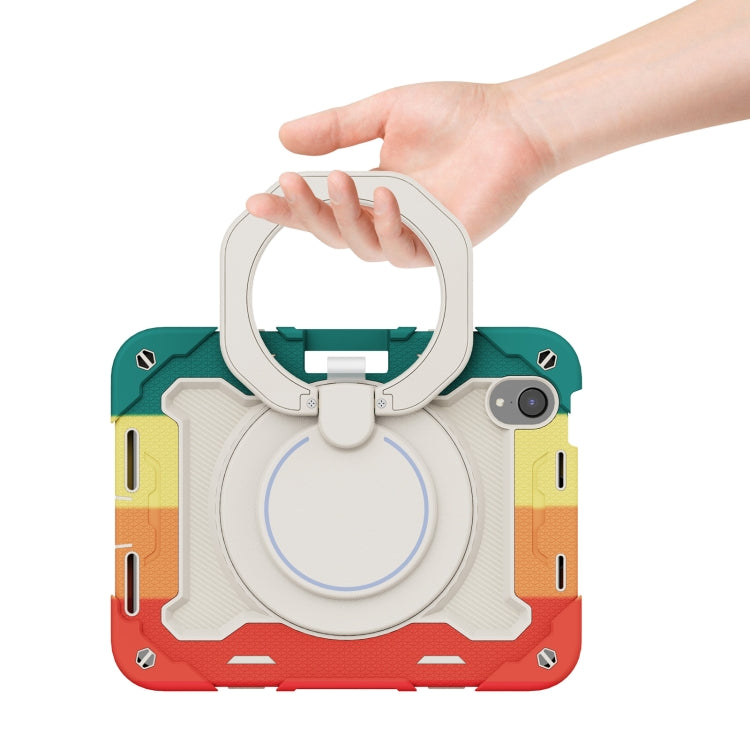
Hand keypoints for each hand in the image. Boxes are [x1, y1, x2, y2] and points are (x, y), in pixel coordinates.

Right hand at [246, 82, 552, 266]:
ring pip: (360, 246)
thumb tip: (284, 137)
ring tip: (340, 180)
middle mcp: (386, 216)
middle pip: (331, 232)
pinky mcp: (438, 245)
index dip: (288, 206)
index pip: (319, 205)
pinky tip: (386, 197)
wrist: (511, 124)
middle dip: (306, 212)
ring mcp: (411, 233)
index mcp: (369, 187)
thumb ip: (336, 128)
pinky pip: (402, 250)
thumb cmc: (459, 116)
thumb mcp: (384, 112)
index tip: (258, 199)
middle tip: (290, 185)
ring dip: (344, 216)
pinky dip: (387, 226)